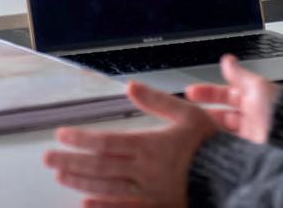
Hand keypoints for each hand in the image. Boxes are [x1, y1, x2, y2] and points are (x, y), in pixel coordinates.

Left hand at [43, 81, 218, 207]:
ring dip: (81, 182)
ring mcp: (149, 193)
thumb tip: (130, 85)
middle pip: (100, 166)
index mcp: (150, 145)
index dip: (81, 138)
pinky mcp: (157, 207)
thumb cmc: (211, 145)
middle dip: (72, 161)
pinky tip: (85, 204)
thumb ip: (156, 101)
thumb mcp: (187, 114)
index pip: (106, 141)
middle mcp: (145, 171)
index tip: (61, 134)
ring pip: (107, 188)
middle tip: (48, 158)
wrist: (234, 177)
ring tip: (61, 176)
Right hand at [185, 54, 277, 144]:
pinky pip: (225, 146)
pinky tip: (202, 139)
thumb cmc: (279, 114)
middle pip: (222, 114)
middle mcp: (253, 120)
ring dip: (206, 127)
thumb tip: (228, 60)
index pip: (228, 94)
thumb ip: (238, 74)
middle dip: (204, 111)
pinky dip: (213, 141)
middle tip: (187, 110)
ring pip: (221, 131)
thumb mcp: (257, 87)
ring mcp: (249, 138)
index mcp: (257, 101)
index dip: (209, 92)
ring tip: (192, 125)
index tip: (192, 91)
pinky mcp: (246, 153)